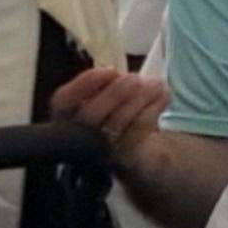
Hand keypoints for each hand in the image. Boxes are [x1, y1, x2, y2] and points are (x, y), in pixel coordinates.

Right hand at [50, 66, 169, 144]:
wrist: (133, 146)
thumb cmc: (114, 111)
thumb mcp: (105, 93)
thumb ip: (106, 84)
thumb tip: (117, 75)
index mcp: (66, 114)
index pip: (63, 100)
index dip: (85, 83)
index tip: (111, 69)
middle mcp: (77, 135)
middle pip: (90, 116)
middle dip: (115, 93)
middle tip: (135, 79)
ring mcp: (100, 149)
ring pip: (116, 124)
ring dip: (139, 99)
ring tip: (155, 83)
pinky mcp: (124, 157)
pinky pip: (136, 134)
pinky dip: (152, 110)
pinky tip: (164, 94)